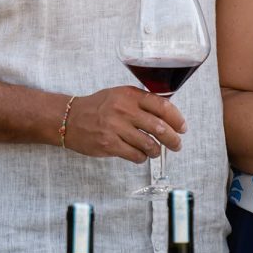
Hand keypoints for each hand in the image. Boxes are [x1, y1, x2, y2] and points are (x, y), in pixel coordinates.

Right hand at [61, 87, 185, 160]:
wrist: (69, 118)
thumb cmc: (98, 107)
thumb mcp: (120, 95)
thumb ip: (142, 102)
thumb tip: (168, 114)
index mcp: (130, 95)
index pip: (162, 106)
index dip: (177, 119)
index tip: (182, 127)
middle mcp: (124, 110)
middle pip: (159, 127)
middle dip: (173, 139)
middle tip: (177, 145)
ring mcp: (116, 128)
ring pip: (149, 144)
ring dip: (156, 151)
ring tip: (156, 152)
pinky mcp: (108, 144)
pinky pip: (135, 155)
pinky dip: (142, 157)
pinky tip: (140, 155)